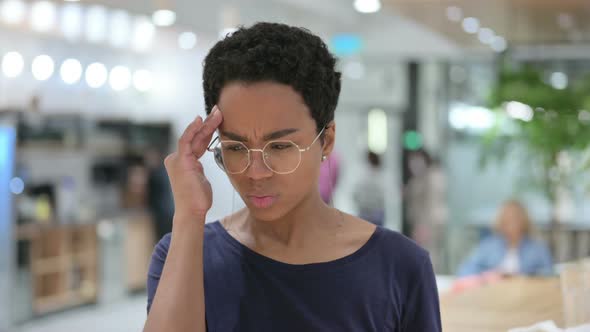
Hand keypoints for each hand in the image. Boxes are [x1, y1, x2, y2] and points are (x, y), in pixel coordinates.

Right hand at [164, 106, 222, 221]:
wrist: (192, 211)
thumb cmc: (198, 199)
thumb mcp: (200, 179)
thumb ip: (199, 168)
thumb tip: (202, 162)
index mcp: (183, 162)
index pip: (196, 142)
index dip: (207, 130)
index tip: (217, 120)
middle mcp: (176, 158)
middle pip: (195, 137)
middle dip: (207, 123)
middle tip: (218, 110)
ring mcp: (177, 159)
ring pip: (193, 136)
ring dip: (205, 124)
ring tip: (217, 113)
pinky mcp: (181, 161)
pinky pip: (186, 140)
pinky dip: (193, 129)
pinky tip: (201, 120)